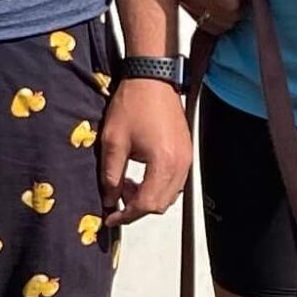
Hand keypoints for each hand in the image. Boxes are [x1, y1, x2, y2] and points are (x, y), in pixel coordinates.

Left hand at [99, 77, 190, 224]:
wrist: (152, 78)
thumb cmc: (134, 104)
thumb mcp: (113, 141)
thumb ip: (111, 175)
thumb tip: (110, 200)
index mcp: (163, 163)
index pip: (147, 204)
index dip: (126, 216)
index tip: (111, 217)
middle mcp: (180, 164)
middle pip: (160, 205)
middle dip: (137, 207)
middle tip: (116, 195)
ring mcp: (186, 158)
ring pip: (169, 195)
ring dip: (147, 197)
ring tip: (126, 181)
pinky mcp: (186, 152)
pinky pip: (174, 182)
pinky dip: (157, 185)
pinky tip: (141, 172)